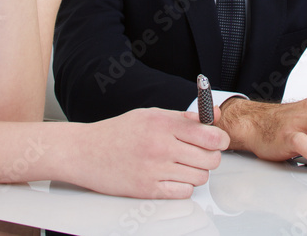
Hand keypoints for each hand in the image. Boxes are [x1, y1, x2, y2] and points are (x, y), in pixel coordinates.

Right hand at [78, 107, 228, 198]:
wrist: (85, 152)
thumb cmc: (118, 132)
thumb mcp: (150, 115)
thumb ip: (183, 118)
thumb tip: (214, 116)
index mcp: (162, 123)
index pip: (209, 135)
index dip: (220, 139)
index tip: (218, 140)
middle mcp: (160, 146)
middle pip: (210, 159)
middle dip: (211, 156)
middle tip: (201, 153)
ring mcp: (154, 170)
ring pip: (200, 177)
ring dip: (197, 172)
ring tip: (183, 165)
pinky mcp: (148, 190)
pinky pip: (184, 192)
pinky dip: (183, 186)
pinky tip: (173, 177)